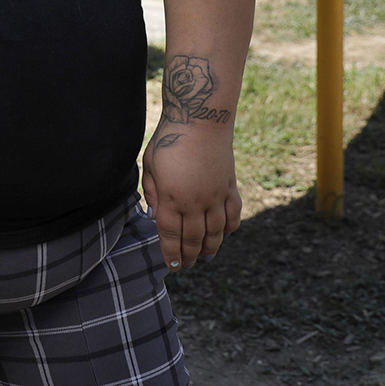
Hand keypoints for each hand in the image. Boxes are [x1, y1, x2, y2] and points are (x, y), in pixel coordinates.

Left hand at [141, 125, 241, 270]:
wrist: (201, 118)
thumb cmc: (169, 138)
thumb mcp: (150, 165)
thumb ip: (153, 193)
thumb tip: (156, 218)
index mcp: (172, 197)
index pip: (171, 235)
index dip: (171, 254)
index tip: (172, 266)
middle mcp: (195, 201)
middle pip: (194, 238)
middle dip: (190, 256)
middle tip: (187, 265)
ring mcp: (215, 195)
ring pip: (216, 232)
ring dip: (211, 248)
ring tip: (205, 257)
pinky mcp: (230, 186)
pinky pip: (233, 214)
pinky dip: (230, 227)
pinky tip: (225, 234)